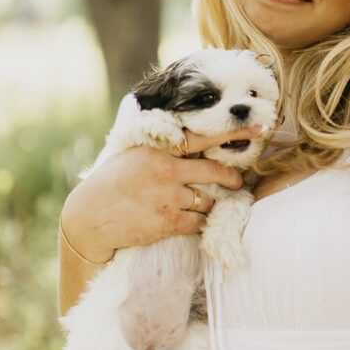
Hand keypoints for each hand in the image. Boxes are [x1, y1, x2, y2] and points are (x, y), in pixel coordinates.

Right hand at [61, 124, 262, 261]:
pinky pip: (198, 222)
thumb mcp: (135, 154)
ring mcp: (167, 197)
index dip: (234, 132)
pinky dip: (198, 222)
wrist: (89, 216)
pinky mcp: (168, 222)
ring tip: (196, 204)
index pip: (203, 136)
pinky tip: (187, 220)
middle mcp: (165, 170)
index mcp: (158, 149)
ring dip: (209, 203)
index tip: (259, 128)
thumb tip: (194, 141)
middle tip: (237, 181)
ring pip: (208, 200)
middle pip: (215, 171)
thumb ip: (163, 148)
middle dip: (232, 178)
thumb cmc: (113, 183)